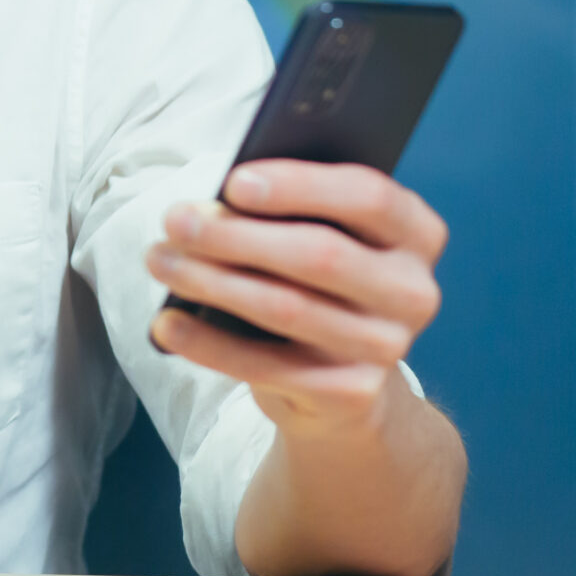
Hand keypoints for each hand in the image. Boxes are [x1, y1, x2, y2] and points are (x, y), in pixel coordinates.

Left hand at [145, 160, 446, 440]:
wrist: (345, 384)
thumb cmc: (319, 282)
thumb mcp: (321, 237)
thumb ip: (290, 212)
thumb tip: (215, 204)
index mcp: (416, 234)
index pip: (369, 197)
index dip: (299, 186)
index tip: (233, 181)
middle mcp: (413, 291)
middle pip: (320, 254)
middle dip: (236, 235)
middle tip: (174, 220)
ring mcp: (388, 347)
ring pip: (287, 308)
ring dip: (211, 282)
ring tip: (159, 261)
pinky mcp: (352, 394)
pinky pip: (267, 367)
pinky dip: (208, 344)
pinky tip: (166, 324)